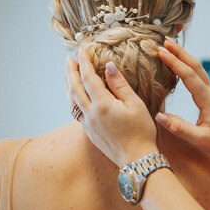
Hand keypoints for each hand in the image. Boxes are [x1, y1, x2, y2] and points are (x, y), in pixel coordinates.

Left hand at [66, 49, 157, 166]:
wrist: (137, 159)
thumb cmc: (141, 132)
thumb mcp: (135, 104)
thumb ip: (120, 84)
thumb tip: (109, 66)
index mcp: (102, 104)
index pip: (89, 77)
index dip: (85, 62)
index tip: (82, 50)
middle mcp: (91, 114)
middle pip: (75, 88)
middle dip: (71, 72)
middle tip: (70, 59)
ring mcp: (88, 124)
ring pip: (72, 100)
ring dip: (69, 85)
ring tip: (69, 74)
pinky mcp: (89, 132)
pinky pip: (76, 111)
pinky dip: (73, 98)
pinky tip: (76, 95)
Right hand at [156, 41, 209, 158]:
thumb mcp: (199, 139)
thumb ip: (179, 128)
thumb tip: (159, 116)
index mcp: (207, 100)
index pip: (189, 76)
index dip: (175, 63)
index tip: (161, 52)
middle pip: (195, 66)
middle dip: (179, 52)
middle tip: (164, 41)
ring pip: (197, 68)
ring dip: (184, 55)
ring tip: (170, 46)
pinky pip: (198, 74)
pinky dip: (188, 64)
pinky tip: (181, 63)